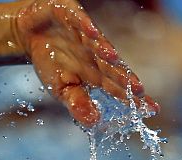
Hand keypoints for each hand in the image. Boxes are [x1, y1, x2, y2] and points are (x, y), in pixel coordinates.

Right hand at [12, 0, 157, 125]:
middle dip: (124, 78)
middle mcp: (94, 54)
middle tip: (139, 91)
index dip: (131, 97)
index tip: (150, 109)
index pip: (117, 87)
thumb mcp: (60, 90)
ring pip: (96, 43)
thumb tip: (93, 122)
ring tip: (114, 61)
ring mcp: (83, 34)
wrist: (31, 33)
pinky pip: (76, 19)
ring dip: (104, 51)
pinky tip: (90, 32)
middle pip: (111, 67)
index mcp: (94, 73)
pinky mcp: (69, 15)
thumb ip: (77, 104)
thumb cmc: (50, 62)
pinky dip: (83, 25)